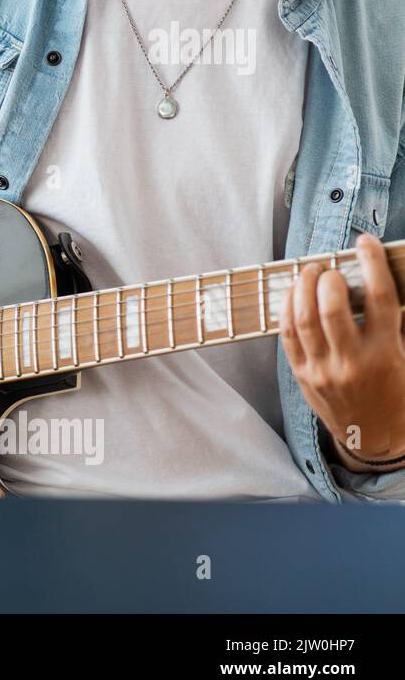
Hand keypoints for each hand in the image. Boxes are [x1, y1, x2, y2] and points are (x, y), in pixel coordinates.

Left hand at [280, 234, 404, 470]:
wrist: (377, 436)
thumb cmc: (394, 390)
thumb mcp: (402, 355)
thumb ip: (388, 322)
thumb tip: (370, 279)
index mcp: (386, 352)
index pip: (379, 298)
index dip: (371, 263)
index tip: (364, 243)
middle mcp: (353, 361)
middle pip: (331, 307)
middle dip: (327, 278)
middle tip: (328, 268)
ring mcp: (324, 370)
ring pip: (303, 319)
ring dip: (302, 287)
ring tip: (308, 272)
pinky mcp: (302, 375)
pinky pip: (287, 335)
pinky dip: (287, 308)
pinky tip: (293, 294)